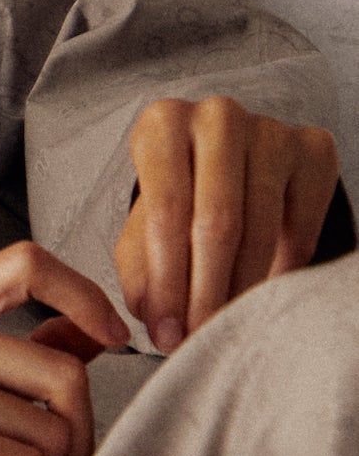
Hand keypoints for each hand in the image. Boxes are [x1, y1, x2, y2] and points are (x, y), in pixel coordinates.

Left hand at [117, 96, 338, 354]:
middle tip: (198, 339)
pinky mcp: (315, 150)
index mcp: (162, 123)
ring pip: (261, 228)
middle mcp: (217, 116)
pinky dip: (280, 273)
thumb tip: (154, 317)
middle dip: (205, 292)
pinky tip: (259, 297)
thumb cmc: (178, 199)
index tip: (165, 333)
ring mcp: (271, 130)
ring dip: (241, 291)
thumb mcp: (143, 227)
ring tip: (224, 328)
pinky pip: (300, 228)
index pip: (165, 210)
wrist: (233, 164)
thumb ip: (140, 269)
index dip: (167, 280)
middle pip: (217, 221)